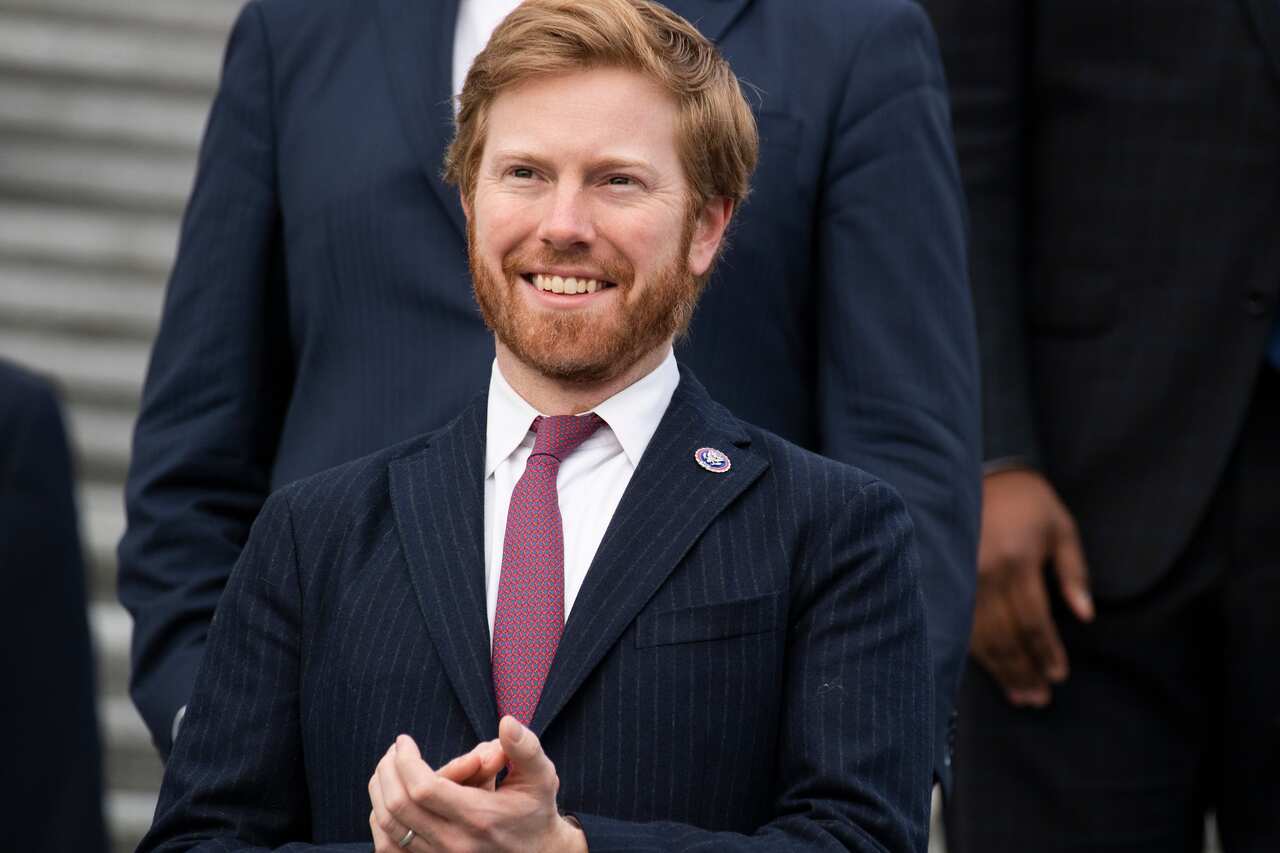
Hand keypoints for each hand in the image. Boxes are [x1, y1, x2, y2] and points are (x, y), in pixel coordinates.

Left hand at [368, 717, 586, 852]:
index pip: (423, 790)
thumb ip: (525, 748)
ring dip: (380, 792)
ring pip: (388, 828)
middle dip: (388, 771)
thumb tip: (507, 722)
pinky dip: (380, 821)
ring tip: (387, 769)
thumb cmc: (536, 810)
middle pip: (399, 806)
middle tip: (394, 751)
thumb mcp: (540, 775)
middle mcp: (454, 843)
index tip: (404, 741)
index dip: (406, 761)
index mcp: (478, 817)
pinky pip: (389, 847)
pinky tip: (387, 800)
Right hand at [972, 468, 1093, 707]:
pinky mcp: (944, 579)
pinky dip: (975, 652)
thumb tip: (1085, 615)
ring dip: (1001, 670)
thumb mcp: (1060, 526)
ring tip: (1019, 695)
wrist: (971, 471)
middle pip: (1007, 636)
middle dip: (1024, 670)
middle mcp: (985, 573)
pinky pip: (959, 624)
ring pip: (981, 637)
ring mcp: (959, 578)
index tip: (1058, 676)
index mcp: (1017, 561)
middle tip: (1038, 698)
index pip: (1033, 621)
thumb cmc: (1025, 500)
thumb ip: (1074, 571)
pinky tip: (988, 670)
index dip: (1046, 652)